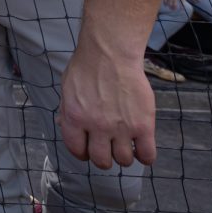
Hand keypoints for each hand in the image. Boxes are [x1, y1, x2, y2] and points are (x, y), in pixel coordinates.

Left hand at [57, 45, 156, 168]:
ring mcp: (121, 127)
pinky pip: (147, 155)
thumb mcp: (67, 89)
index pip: (77, 151)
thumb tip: (64, 126)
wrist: (111, 52)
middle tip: (109, 148)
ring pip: (124, 160)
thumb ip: (67, 111)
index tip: (89, 150)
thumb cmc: (87, 67)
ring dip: (125, 156)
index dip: (83, 153)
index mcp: (75, 118)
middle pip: (101, 160)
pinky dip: (146, 157)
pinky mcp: (143, 124)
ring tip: (126, 144)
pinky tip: (142, 146)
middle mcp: (96, 126)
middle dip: (104, 158)